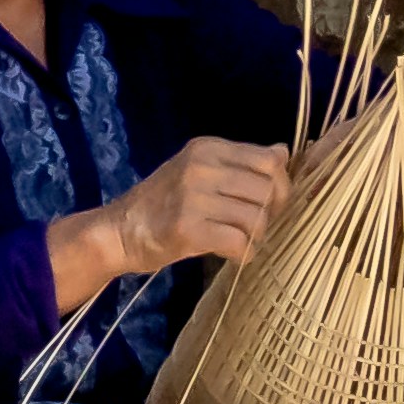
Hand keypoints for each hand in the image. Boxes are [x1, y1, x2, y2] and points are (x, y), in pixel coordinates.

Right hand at [112, 134, 293, 277]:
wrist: (120, 231)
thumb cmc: (164, 202)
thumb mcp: (201, 169)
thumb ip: (241, 162)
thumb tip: (283, 152)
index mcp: (207, 148)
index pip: (269, 161)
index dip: (279, 185)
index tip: (266, 202)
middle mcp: (201, 167)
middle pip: (267, 190)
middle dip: (269, 213)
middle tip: (252, 226)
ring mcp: (193, 198)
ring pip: (256, 217)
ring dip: (255, 235)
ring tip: (240, 240)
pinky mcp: (188, 229)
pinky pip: (239, 241)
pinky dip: (244, 253)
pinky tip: (234, 255)